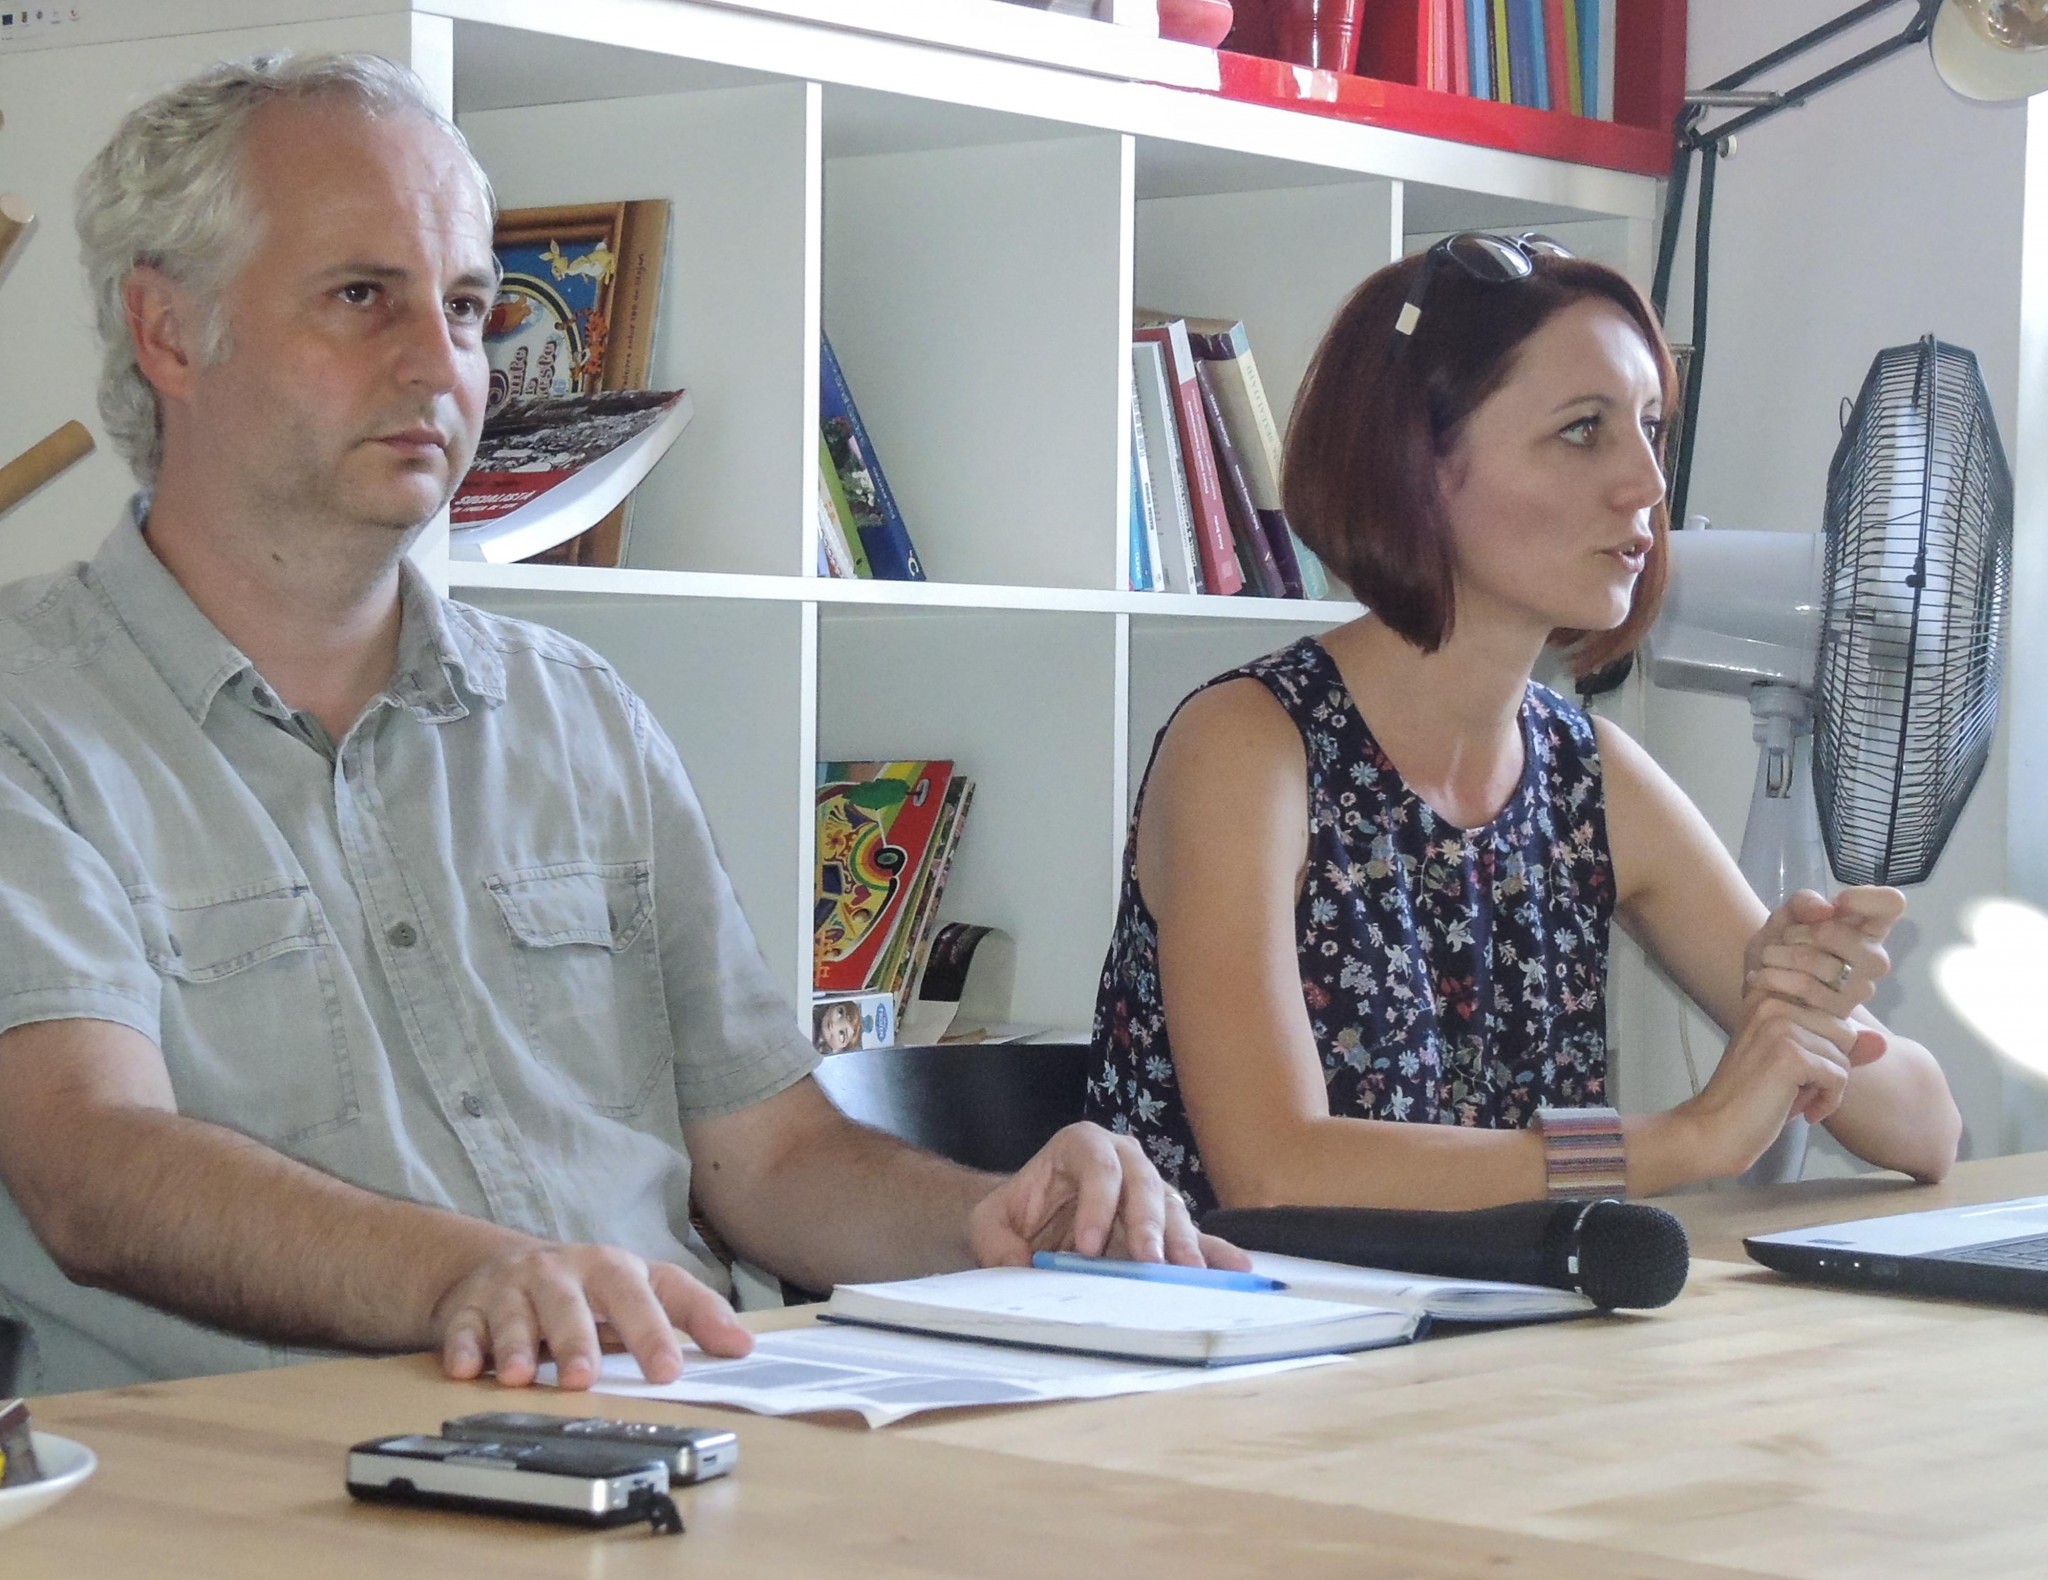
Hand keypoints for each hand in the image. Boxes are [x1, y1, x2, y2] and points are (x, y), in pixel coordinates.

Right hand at [432, 1240, 753, 1388]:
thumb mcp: (645, 1287)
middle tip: (583, 1377)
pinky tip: (465, 1368)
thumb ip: (695, 1312)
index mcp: (611, 1268)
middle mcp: (562, 1272)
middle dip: (576, 1340)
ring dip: (516, 1345)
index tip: (668, 1371)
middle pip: (571, 1304)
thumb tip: (744, 1345)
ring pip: (516, 1314)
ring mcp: (514, 1287)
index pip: (639, 1295)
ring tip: (520, 1376)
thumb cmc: (587, 1286)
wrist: (503, 1266)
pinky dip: (463, 1346)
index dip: (654, 1332)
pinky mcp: (470, 1307)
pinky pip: (464, 1327)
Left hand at [966, 1122, 1250, 1271]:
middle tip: (1148, 1260)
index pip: (1097, 1166)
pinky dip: (1212, 1254)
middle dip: (1147, 1223)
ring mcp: (1149, 1191)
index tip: (1086, 1247)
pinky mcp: (1166, 1226)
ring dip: (1181, 1242)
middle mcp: (1124, 1160)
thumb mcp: (990, 1224)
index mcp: (1081, 1146)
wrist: (1031, 1226)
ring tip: (1189, 1273)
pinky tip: (1234, 1270)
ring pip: (1171, 1209)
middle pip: (1143, 1183)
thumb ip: (998, 1244)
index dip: (1096, 1203)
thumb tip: (1021, 1270)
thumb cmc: (1015, 1217)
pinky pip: (1193, 1237)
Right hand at [1680, 990, 1887, 1177]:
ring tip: (1798, 1098)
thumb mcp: (1800, 1061)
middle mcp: (1772, 1000)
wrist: (1716, 1128)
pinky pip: (1839, 1077)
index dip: (1828, 1045)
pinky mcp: (1790, 1055)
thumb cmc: (1755, 1095)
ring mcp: (1779, 1026)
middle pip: (1843, 1031)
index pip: (1833, 1008)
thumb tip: (1882, 1041)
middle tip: (1797, 1086)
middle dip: (1830, 1065)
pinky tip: (1805, 1112)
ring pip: (1843, 1055)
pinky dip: (1828, 1101)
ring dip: (1829, 1086)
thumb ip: (1840, 1045)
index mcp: (1767, 993)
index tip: (1797, 1064)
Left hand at [1744, 887, 1903, 1060]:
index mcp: (1868, 927)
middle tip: (1786, 937)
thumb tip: (1826, 909)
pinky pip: (1808, 989)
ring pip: (1824, 965)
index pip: (1891, 904)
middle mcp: (1873, 958)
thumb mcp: (1786, 915)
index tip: (1837, 903)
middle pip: (1849, 938)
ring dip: (1783, 955)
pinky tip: (1764, 975)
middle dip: (1803, 934)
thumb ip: (1804, 903)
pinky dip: (1777, 977)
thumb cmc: (1781, 943)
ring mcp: (1861, 988)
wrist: (1758, 983)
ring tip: (1769, 957)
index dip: (1865, 899)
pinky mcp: (1840, 1011)